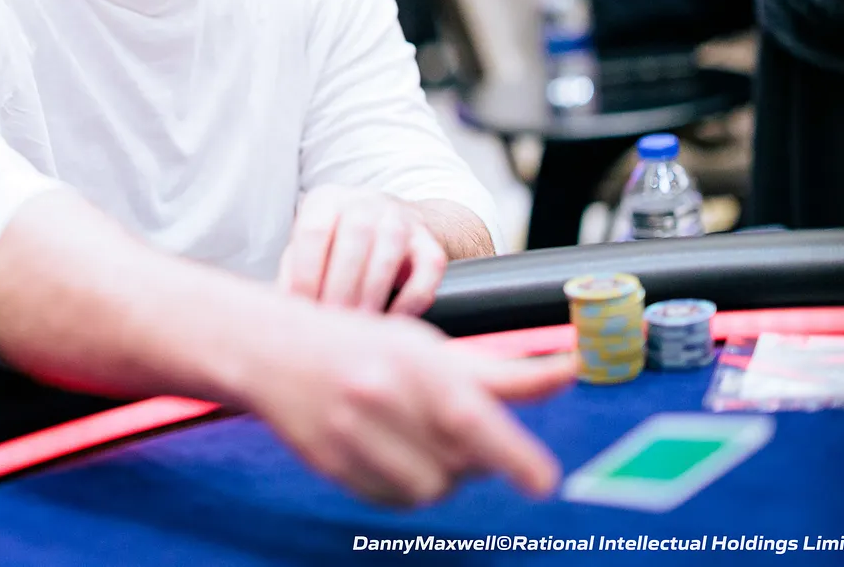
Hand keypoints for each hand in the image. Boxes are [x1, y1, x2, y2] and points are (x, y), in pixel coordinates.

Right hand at [243, 304, 572, 506]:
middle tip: (455, 426)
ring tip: (422, 439)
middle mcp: (380, 396)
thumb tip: (570, 372)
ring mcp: (351, 434)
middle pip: (460, 462)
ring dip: (442, 474)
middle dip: (475, 454)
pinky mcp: (331, 465)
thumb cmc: (363, 344)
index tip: (544, 482)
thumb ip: (502, 373)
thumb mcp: (430, 348)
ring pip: (430, 488)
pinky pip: (393, 500)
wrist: (273, 349)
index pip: (472, 416)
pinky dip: (404, 485)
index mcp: (412, 360)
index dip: (513, 454)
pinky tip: (392, 452)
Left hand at [279, 186, 465, 315]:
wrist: (394, 225)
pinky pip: (428, 268)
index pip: (314, 230)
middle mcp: (365, 202)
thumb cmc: (338, 246)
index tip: (303, 307)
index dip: (306, 272)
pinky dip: (412, 298)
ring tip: (360, 323)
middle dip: (341, 286)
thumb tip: (284, 306)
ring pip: (390, 251)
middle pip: (354, 238)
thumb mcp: (310, 249)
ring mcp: (401, 219)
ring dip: (373, 292)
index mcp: (327, 200)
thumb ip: (294, 273)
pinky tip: (394, 319)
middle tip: (333, 321)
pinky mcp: (430, 241)